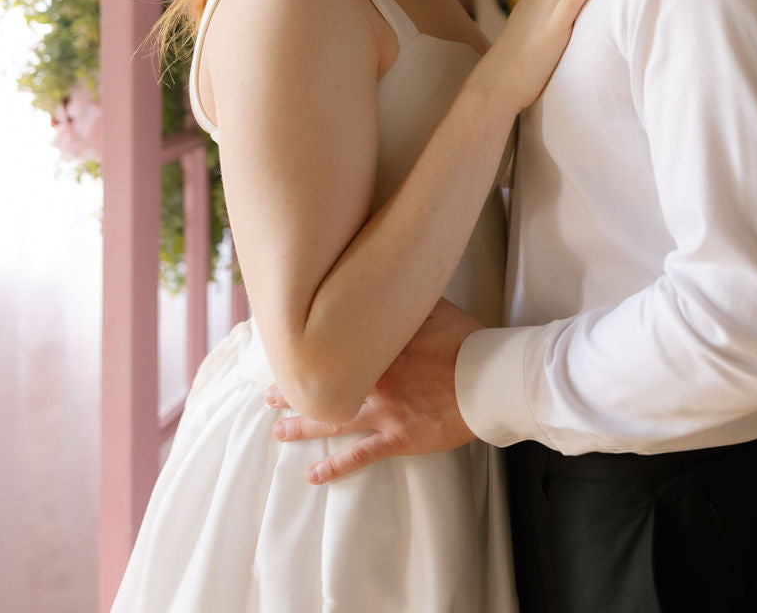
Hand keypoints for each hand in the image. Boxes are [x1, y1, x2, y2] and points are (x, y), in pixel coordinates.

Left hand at [266, 298, 481, 484]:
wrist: (489, 378)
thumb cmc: (466, 340)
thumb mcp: (433, 307)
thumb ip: (405, 298)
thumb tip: (388, 280)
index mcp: (379, 347)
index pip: (332, 345)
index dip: (308, 347)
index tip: (285, 347)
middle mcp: (374, 379)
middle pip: (324, 384)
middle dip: (293, 389)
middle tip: (267, 394)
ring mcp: (384, 410)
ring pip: (332, 420)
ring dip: (302, 426)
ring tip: (278, 431)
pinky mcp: (398, 437)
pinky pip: (360, 455)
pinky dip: (335, 468)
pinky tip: (314, 476)